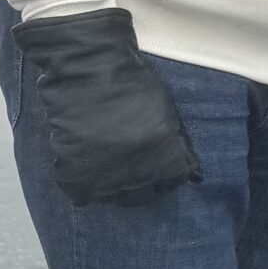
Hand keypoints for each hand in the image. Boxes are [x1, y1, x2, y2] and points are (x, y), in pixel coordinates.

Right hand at [12, 9, 202, 206]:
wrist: (89, 70)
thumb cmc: (132, 84)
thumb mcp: (167, 113)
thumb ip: (179, 145)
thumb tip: (193, 174)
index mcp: (163, 155)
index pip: (172, 182)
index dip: (165, 176)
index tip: (157, 170)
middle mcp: (137, 171)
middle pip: (142, 196)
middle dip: (140, 185)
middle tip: (128, 168)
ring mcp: (104, 174)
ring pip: (112, 198)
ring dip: (111, 187)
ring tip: (107, 167)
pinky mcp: (74, 172)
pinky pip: (80, 194)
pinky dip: (83, 186)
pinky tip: (85, 167)